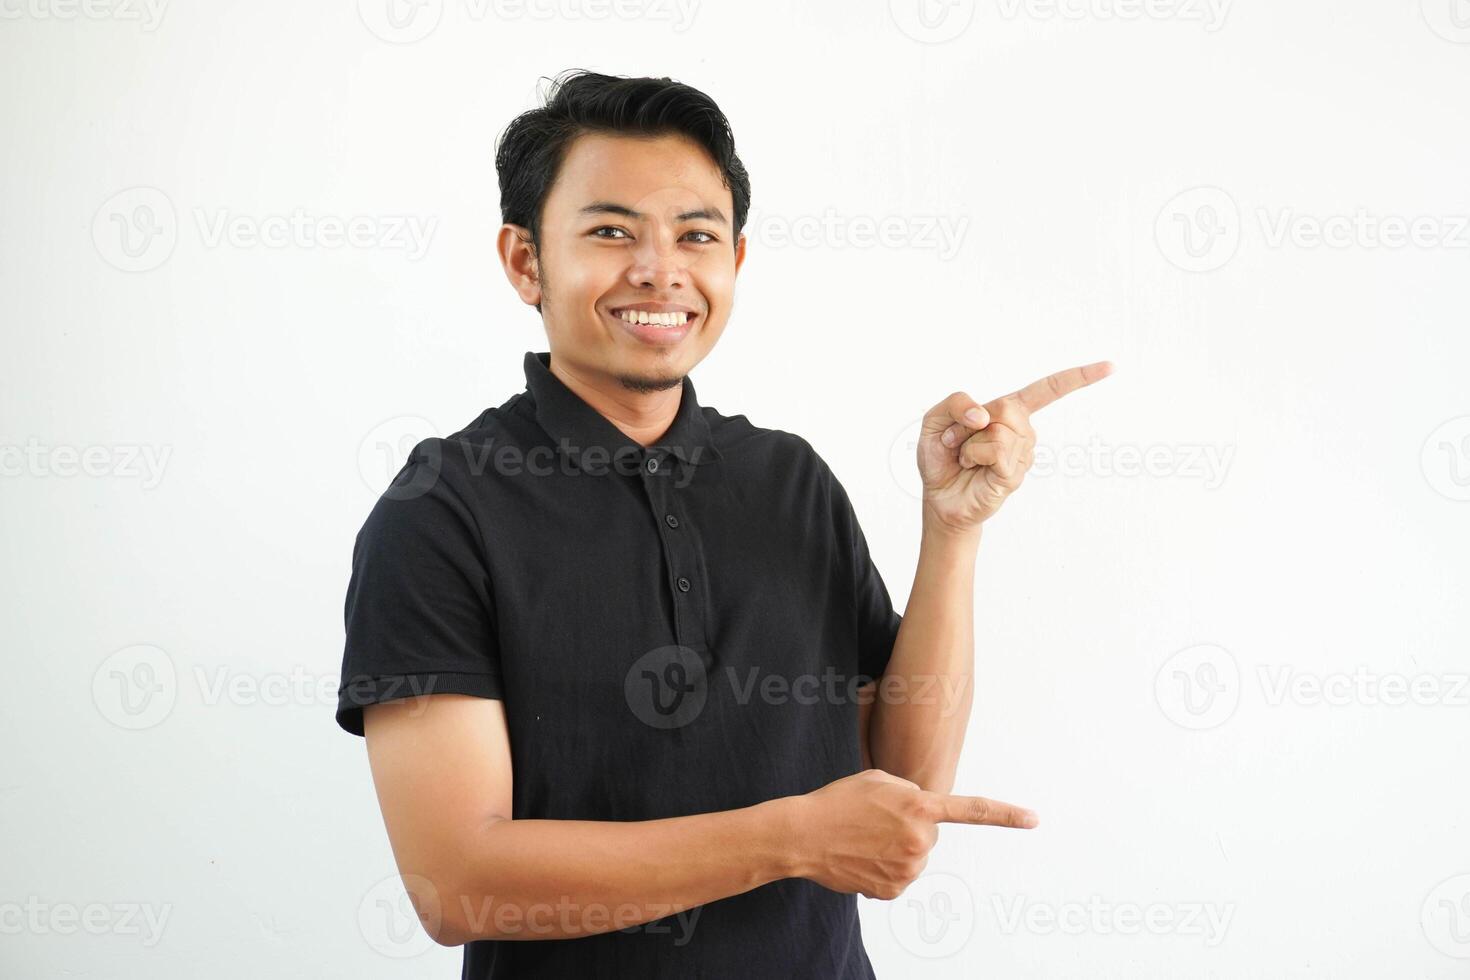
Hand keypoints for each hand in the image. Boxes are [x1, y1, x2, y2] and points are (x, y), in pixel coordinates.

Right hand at [789, 769, 1035, 899]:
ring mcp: (908, 868)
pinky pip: (898, 877)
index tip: (1034, 819)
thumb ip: (912, 792)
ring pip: (914, 857)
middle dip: (909, 827)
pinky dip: (883, 868)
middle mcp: (920, 839)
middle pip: (929, 835)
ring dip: (895, 848)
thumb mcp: (879, 779)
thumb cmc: (839, 801)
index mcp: (920, 806)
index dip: (1006, 815)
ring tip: (863, 838)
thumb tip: (927, 819)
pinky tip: (860, 857)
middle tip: (875, 820)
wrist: (804, 834)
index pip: (971, 810)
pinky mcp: (892, 890)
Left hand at [918, 361, 1113, 531]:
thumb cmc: (941, 457)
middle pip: (1007, 408)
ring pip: (1000, 431)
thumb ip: (956, 402)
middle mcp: (1023, 431)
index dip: (1078, 378)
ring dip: (969, 443)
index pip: (1048, 390)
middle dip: (971, 422)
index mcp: (1009, 411)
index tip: (1112, 367)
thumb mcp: (936, 419)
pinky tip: (972, 467)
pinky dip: (974, 455)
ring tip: (966, 457)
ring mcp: (1022, 454)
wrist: (938, 497)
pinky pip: (997, 451)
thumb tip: (984, 415)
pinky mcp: (1014, 474)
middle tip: (959, 440)